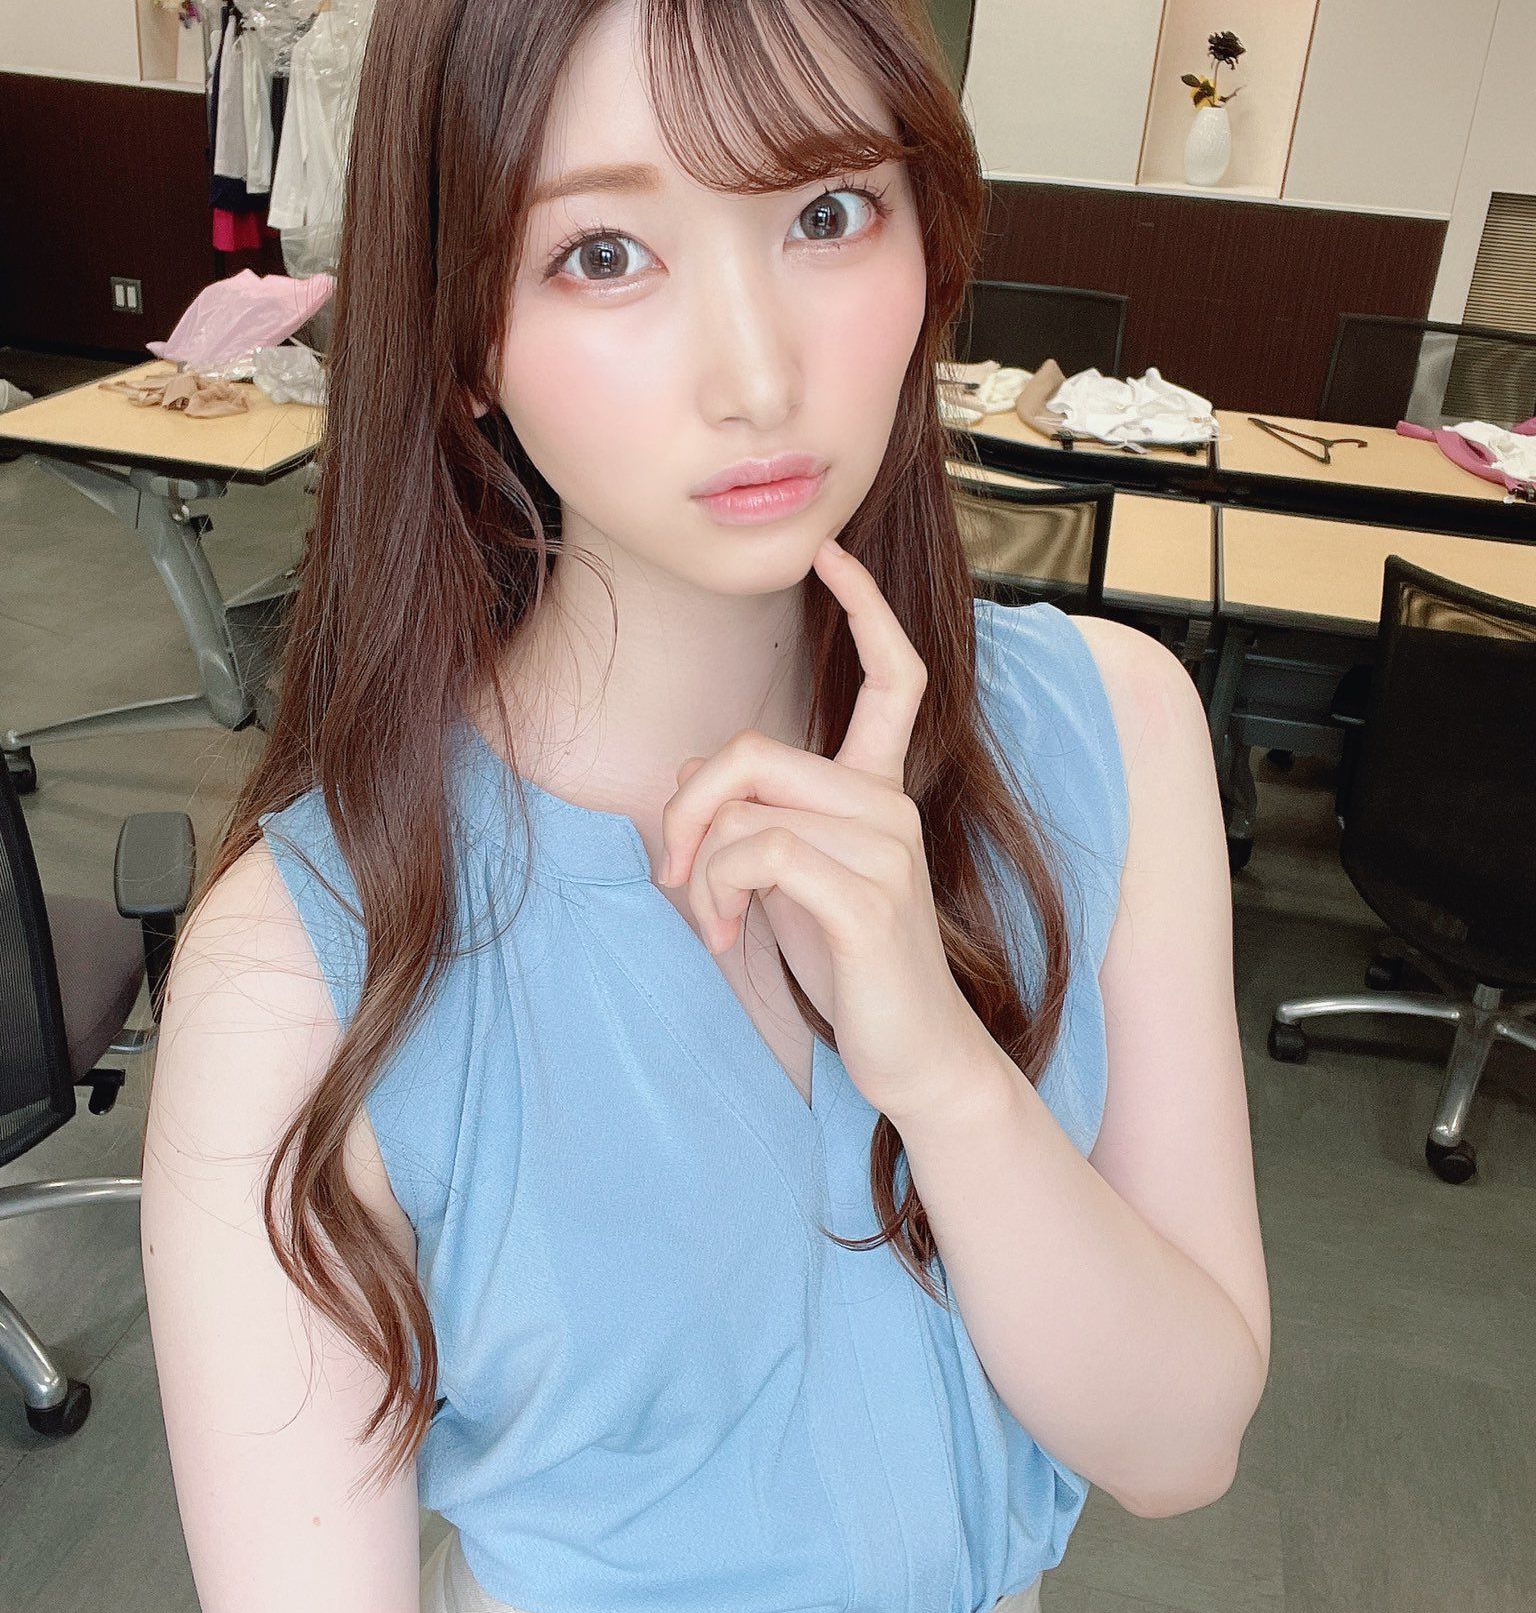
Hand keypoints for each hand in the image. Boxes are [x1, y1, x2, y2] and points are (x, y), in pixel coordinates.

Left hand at [656, 535, 986, 1126]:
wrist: (916, 1057)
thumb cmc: (852, 967)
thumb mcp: (795, 881)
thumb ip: (758, 819)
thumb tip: (690, 776)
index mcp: (881, 792)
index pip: (891, 678)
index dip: (865, 609)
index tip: (832, 554)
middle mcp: (892, 806)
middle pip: (753, 751)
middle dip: (688, 808)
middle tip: (673, 873)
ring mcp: (887, 850)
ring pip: (746, 807)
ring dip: (703, 871)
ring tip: (716, 921)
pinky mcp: (868, 898)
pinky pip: (759, 852)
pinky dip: (722, 892)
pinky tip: (732, 935)